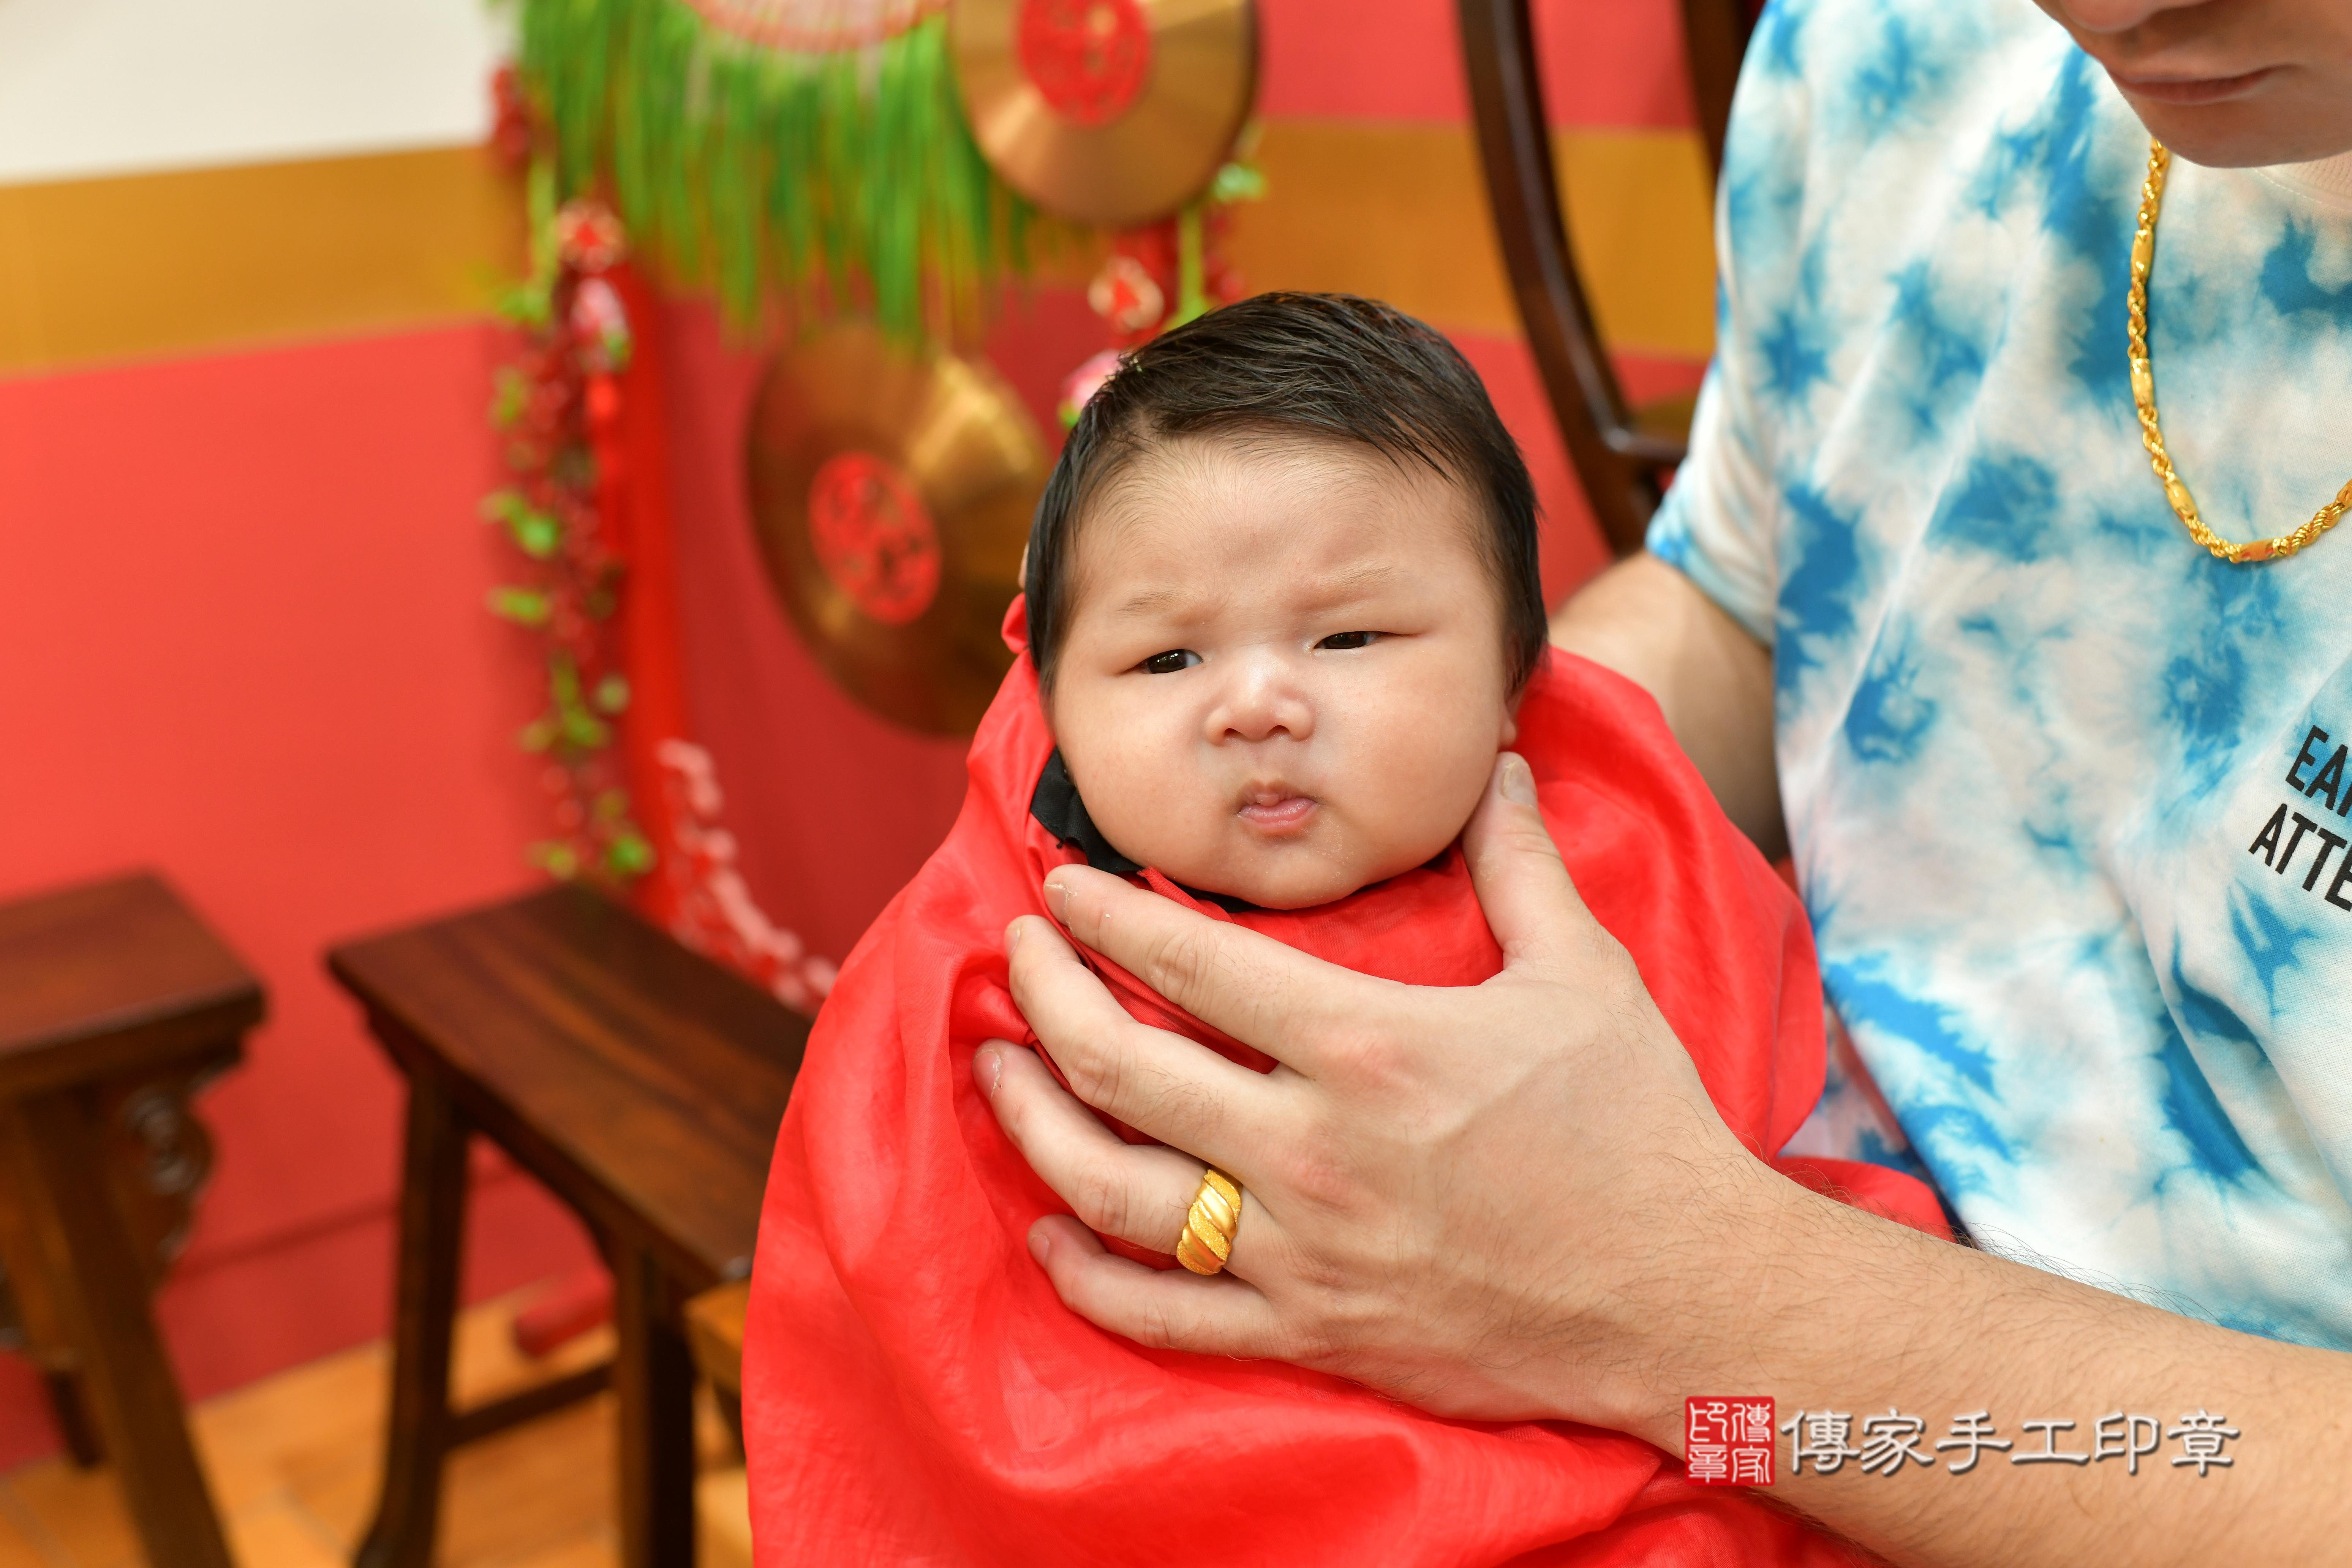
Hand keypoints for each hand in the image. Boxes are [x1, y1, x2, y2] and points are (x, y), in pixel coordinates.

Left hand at [975, 752, 1777, 1440]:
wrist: (1688, 1297)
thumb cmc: (1638, 1128)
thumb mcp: (1585, 973)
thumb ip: (1520, 863)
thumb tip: (1498, 762)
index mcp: (1366, 1047)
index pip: (1191, 960)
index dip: (1105, 916)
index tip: (1057, 888)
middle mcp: (1311, 1151)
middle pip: (1122, 1067)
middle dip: (1044, 1001)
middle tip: (1012, 961)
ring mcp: (1303, 1254)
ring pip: (1116, 1192)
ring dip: (1035, 1126)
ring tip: (996, 1073)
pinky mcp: (1315, 1334)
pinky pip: (1167, 1319)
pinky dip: (1092, 1279)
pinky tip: (1052, 1234)